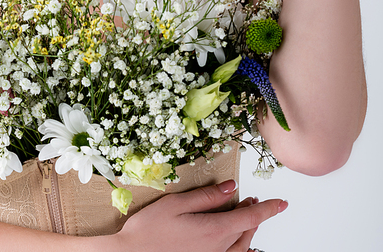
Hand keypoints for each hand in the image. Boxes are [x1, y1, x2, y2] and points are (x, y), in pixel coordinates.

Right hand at [111, 180, 286, 251]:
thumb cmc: (149, 230)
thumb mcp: (177, 204)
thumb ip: (207, 196)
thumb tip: (231, 187)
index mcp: (213, 231)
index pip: (250, 218)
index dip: (268, 209)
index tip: (282, 203)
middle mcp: (217, 249)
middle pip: (246, 231)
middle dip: (255, 215)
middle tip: (255, 200)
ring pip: (240, 246)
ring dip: (248, 230)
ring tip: (247, 215)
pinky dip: (240, 247)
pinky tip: (238, 242)